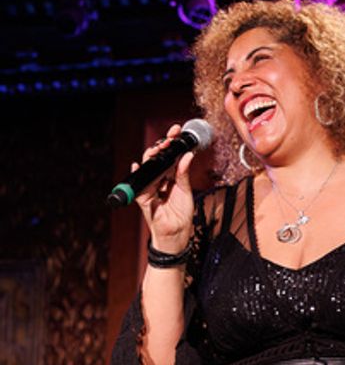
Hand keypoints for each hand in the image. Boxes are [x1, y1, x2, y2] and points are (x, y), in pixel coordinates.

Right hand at [134, 123, 195, 253]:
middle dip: (162, 146)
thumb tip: (187, 156)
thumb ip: (183, 174)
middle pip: (158, 159)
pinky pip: (139, 185)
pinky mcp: (143, 198)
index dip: (172, 143)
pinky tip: (137, 165)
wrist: (177, 234)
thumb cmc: (182, 214)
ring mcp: (150, 187)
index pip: (170, 156)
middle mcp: (159, 179)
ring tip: (158, 149)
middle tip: (168, 139)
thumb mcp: (186, 191)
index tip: (177, 130)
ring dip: (151, 157)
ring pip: (148, 168)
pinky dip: (138, 174)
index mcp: (170, 176)